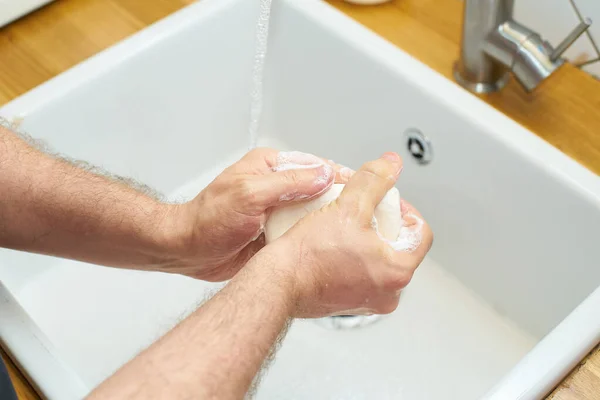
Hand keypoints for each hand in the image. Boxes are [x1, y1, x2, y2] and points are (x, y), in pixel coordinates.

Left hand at [161, 148, 348, 280]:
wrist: (188, 251)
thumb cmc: (208, 219)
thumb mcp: (248, 195)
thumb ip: (287, 183)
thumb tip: (323, 175)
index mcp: (270, 167)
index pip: (315, 166)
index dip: (341, 175)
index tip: (365, 184)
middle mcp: (277, 186)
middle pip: (320, 189)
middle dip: (342, 199)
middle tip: (371, 211)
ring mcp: (278, 211)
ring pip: (314, 213)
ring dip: (332, 221)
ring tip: (360, 230)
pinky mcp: (277, 233)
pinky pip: (304, 232)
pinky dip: (318, 238)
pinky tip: (335, 247)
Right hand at [265, 152, 432, 317]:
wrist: (277, 282)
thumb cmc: (309, 255)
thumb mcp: (348, 207)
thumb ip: (374, 181)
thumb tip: (391, 165)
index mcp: (397, 272)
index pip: (420, 233)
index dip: (405, 209)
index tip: (385, 201)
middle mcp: (387, 294)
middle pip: (399, 247)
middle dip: (383, 225)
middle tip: (363, 211)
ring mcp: (366, 302)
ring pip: (377, 261)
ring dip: (365, 241)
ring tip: (345, 225)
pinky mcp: (346, 304)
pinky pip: (358, 274)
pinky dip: (350, 257)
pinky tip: (331, 244)